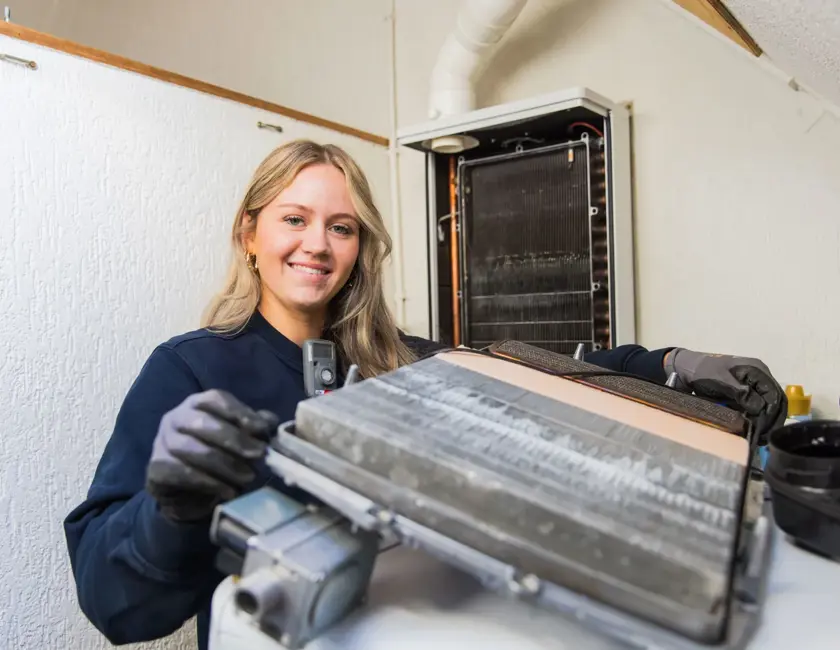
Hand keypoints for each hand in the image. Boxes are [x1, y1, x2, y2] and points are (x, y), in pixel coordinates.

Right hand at [145, 389, 278, 521]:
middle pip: (205, 423)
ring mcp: (162, 442)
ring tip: (248, 477)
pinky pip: (182, 473)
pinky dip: (209, 483)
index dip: (240, 412)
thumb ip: (255, 427)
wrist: (189, 493)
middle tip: (259, 455)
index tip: (261, 429)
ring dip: (225, 465)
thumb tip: (269, 422)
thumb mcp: (239, 438)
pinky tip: (229, 491)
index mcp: (197, 404)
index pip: (216, 400)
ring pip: (193, 449)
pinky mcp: (155, 468)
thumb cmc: (219, 456)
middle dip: (236, 440)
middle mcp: (176, 418)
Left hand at [665, 349, 785, 443]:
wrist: (688, 369)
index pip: (774, 394)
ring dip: (767, 422)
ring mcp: (754, 386)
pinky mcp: (747, 394)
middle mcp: (760, 378)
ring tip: (761, 437)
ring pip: (770, 406)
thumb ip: (740, 392)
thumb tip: (759, 407)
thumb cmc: (703, 372)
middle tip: (764, 437)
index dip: (771, 413)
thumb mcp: (720, 380)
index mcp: (757, 370)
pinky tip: (756, 430)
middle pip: (776, 401)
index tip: (762, 428)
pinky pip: (759, 408)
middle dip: (772, 420)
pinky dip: (759, 419)